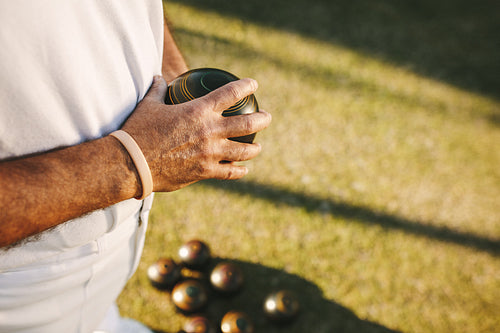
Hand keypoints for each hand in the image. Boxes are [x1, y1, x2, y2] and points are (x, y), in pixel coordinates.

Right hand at [121, 76, 271, 191]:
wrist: (131, 163)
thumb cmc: (138, 132)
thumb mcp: (148, 105)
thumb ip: (157, 90)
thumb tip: (158, 79)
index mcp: (198, 110)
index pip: (230, 94)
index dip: (245, 87)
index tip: (254, 85)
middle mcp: (209, 131)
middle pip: (247, 123)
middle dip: (261, 119)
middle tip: (266, 117)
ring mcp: (210, 153)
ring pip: (244, 150)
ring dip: (254, 148)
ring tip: (258, 147)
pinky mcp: (205, 172)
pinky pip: (230, 172)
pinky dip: (239, 170)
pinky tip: (243, 169)